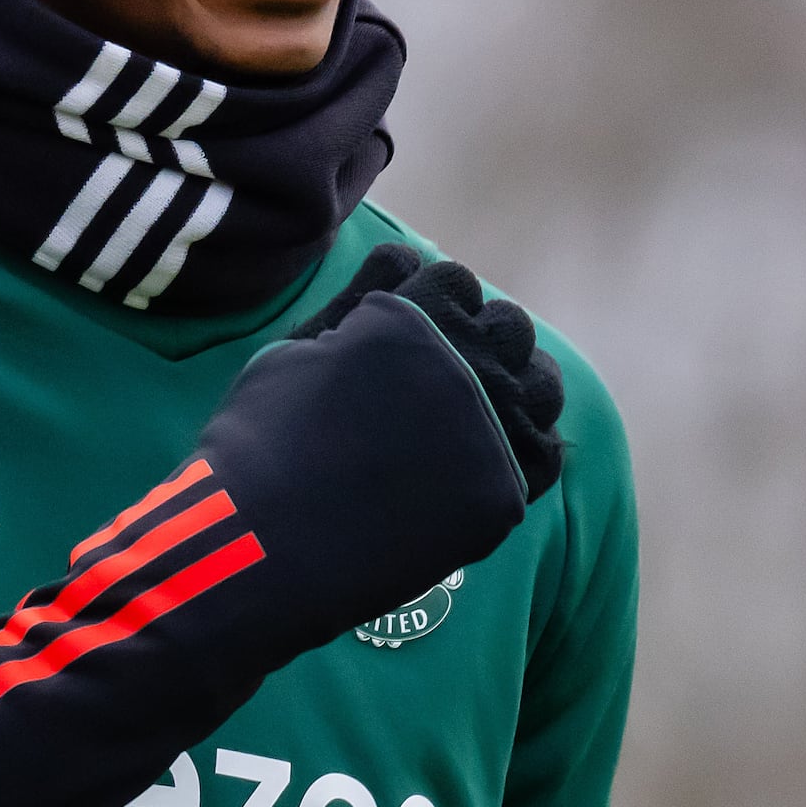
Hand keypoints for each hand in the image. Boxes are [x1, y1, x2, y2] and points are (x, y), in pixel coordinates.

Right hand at [185, 249, 547, 638]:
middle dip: (481, 342)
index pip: (457, 282)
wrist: (260, 547)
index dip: (435, 305)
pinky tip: (487, 460)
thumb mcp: (297, 346)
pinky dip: (524, 451)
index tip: (419, 334)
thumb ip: (361, 298)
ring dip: (517, 389)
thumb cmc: (260, 439)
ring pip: (542, 385)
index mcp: (413, 317)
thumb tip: (406, 259)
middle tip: (448, 377)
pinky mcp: (503, 497)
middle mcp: (466, 366)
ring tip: (481, 414)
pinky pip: (545, 453)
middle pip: (509, 327)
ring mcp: (493, 433)